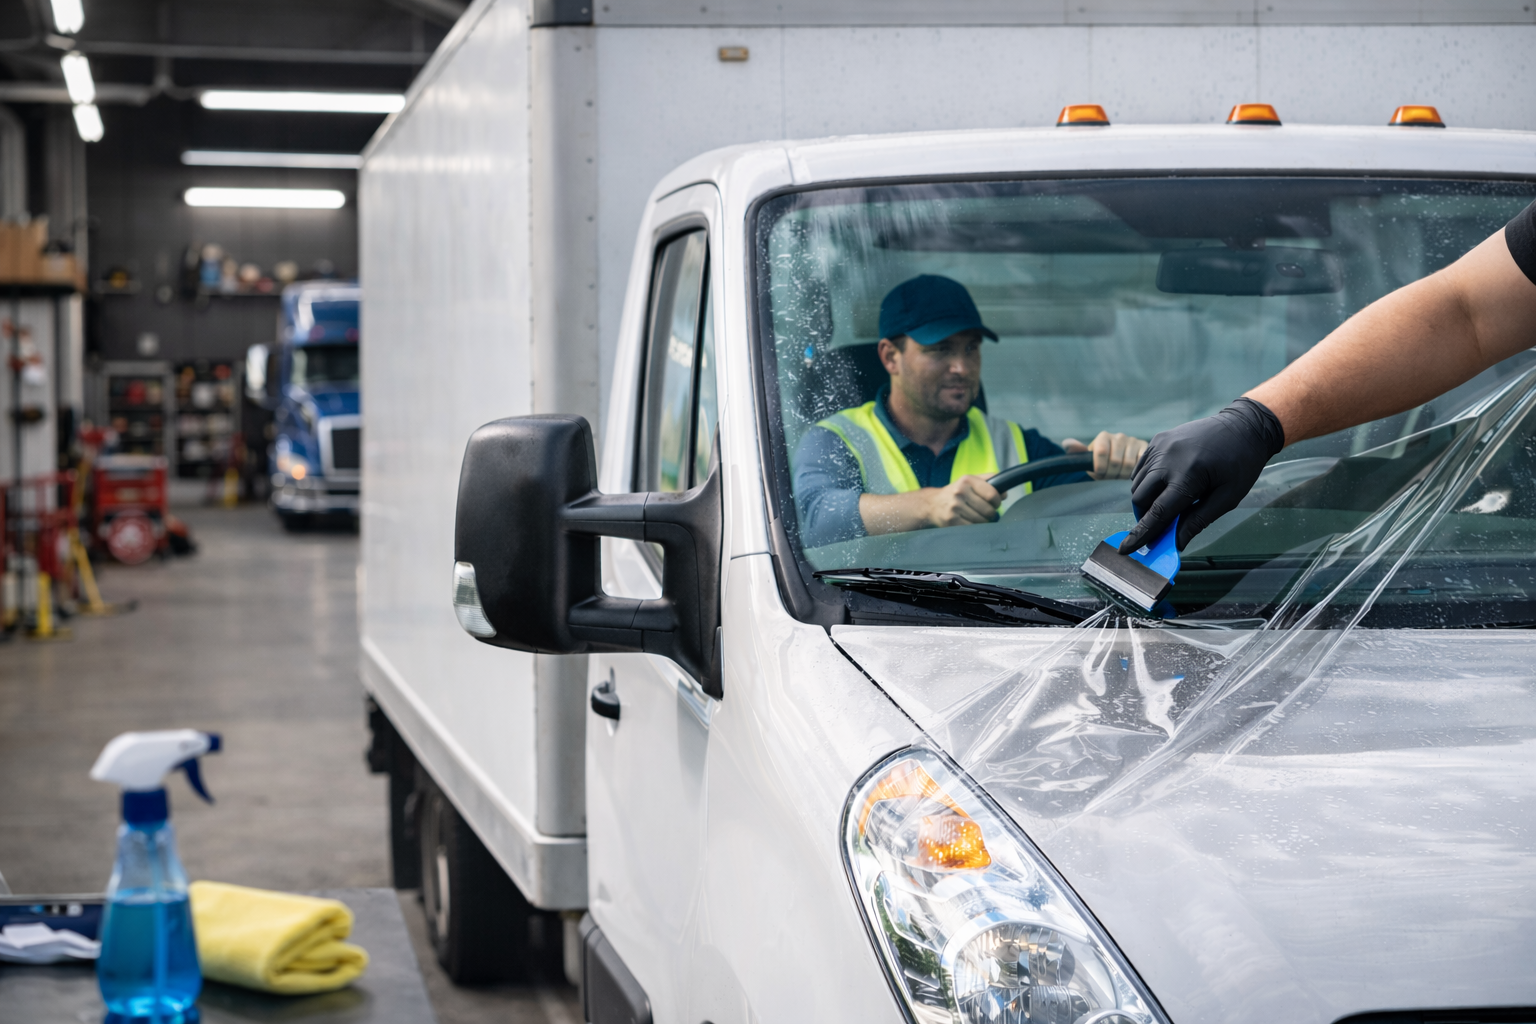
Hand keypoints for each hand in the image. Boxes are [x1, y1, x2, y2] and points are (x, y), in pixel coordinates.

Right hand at [857, 475, 1001, 535]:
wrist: (931, 505)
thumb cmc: (954, 493)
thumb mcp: (968, 481)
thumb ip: (988, 481)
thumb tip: (1005, 492)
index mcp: (967, 480)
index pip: (992, 494)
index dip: (997, 501)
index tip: (995, 503)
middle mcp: (960, 492)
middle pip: (988, 510)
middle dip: (990, 513)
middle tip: (984, 512)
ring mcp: (954, 507)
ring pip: (982, 520)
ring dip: (982, 521)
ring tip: (975, 516)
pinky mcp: (951, 521)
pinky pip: (972, 528)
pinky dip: (974, 527)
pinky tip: (969, 522)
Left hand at [1063, 432, 1147, 479]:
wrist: (1119, 462)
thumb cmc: (1101, 462)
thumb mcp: (1087, 459)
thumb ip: (1077, 453)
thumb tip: (1067, 444)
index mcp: (1103, 437)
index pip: (1101, 452)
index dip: (1100, 467)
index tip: (1099, 473)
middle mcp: (1119, 436)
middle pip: (1115, 461)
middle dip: (1111, 474)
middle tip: (1110, 477)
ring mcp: (1133, 441)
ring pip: (1129, 464)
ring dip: (1123, 475)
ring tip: (1119, 475)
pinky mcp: (1145, 447)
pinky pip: (1141, 462)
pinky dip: (1135, 471)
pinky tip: (1130, 472)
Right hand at [1119, 397, 1285, 552]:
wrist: (1243, 426)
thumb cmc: (1241, 464)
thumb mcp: (1228, 497)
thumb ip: (1198, 520)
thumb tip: (1176, 543)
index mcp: (1188, 475)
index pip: (1157, 512)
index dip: (1141, 534)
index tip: (1125, 549)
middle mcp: (1167, 459)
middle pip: (1140, 498)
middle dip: (1145, 516)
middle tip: (1162, 523)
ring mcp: (1160, 446)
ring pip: (1136, 483)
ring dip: (1145, 499)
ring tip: (1167, 501)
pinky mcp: (1158, 439)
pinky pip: (1141, 468)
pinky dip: (1146, 482)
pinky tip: (1165, 484)